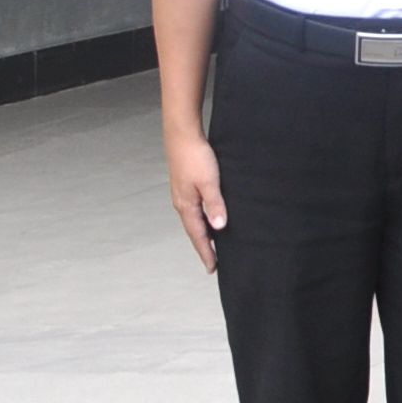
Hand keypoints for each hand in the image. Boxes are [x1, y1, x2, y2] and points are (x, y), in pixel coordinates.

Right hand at [164, 132, 227, 271]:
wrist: (182, 135)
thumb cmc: (196, 156)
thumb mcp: (210, 182)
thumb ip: (215, 204)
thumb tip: (219, 227)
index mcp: (186, 205)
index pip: (198, 235)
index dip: (206, 252)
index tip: (212, 268)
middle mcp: (182, 203)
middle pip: (194, 230)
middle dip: (203, 247)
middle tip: (213, 262)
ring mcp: (182, 194)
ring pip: (193, 220)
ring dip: (202, 233)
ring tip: (212, 245)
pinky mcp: (185, 185)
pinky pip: (194, 209)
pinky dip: (201, 219)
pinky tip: (208, 217)